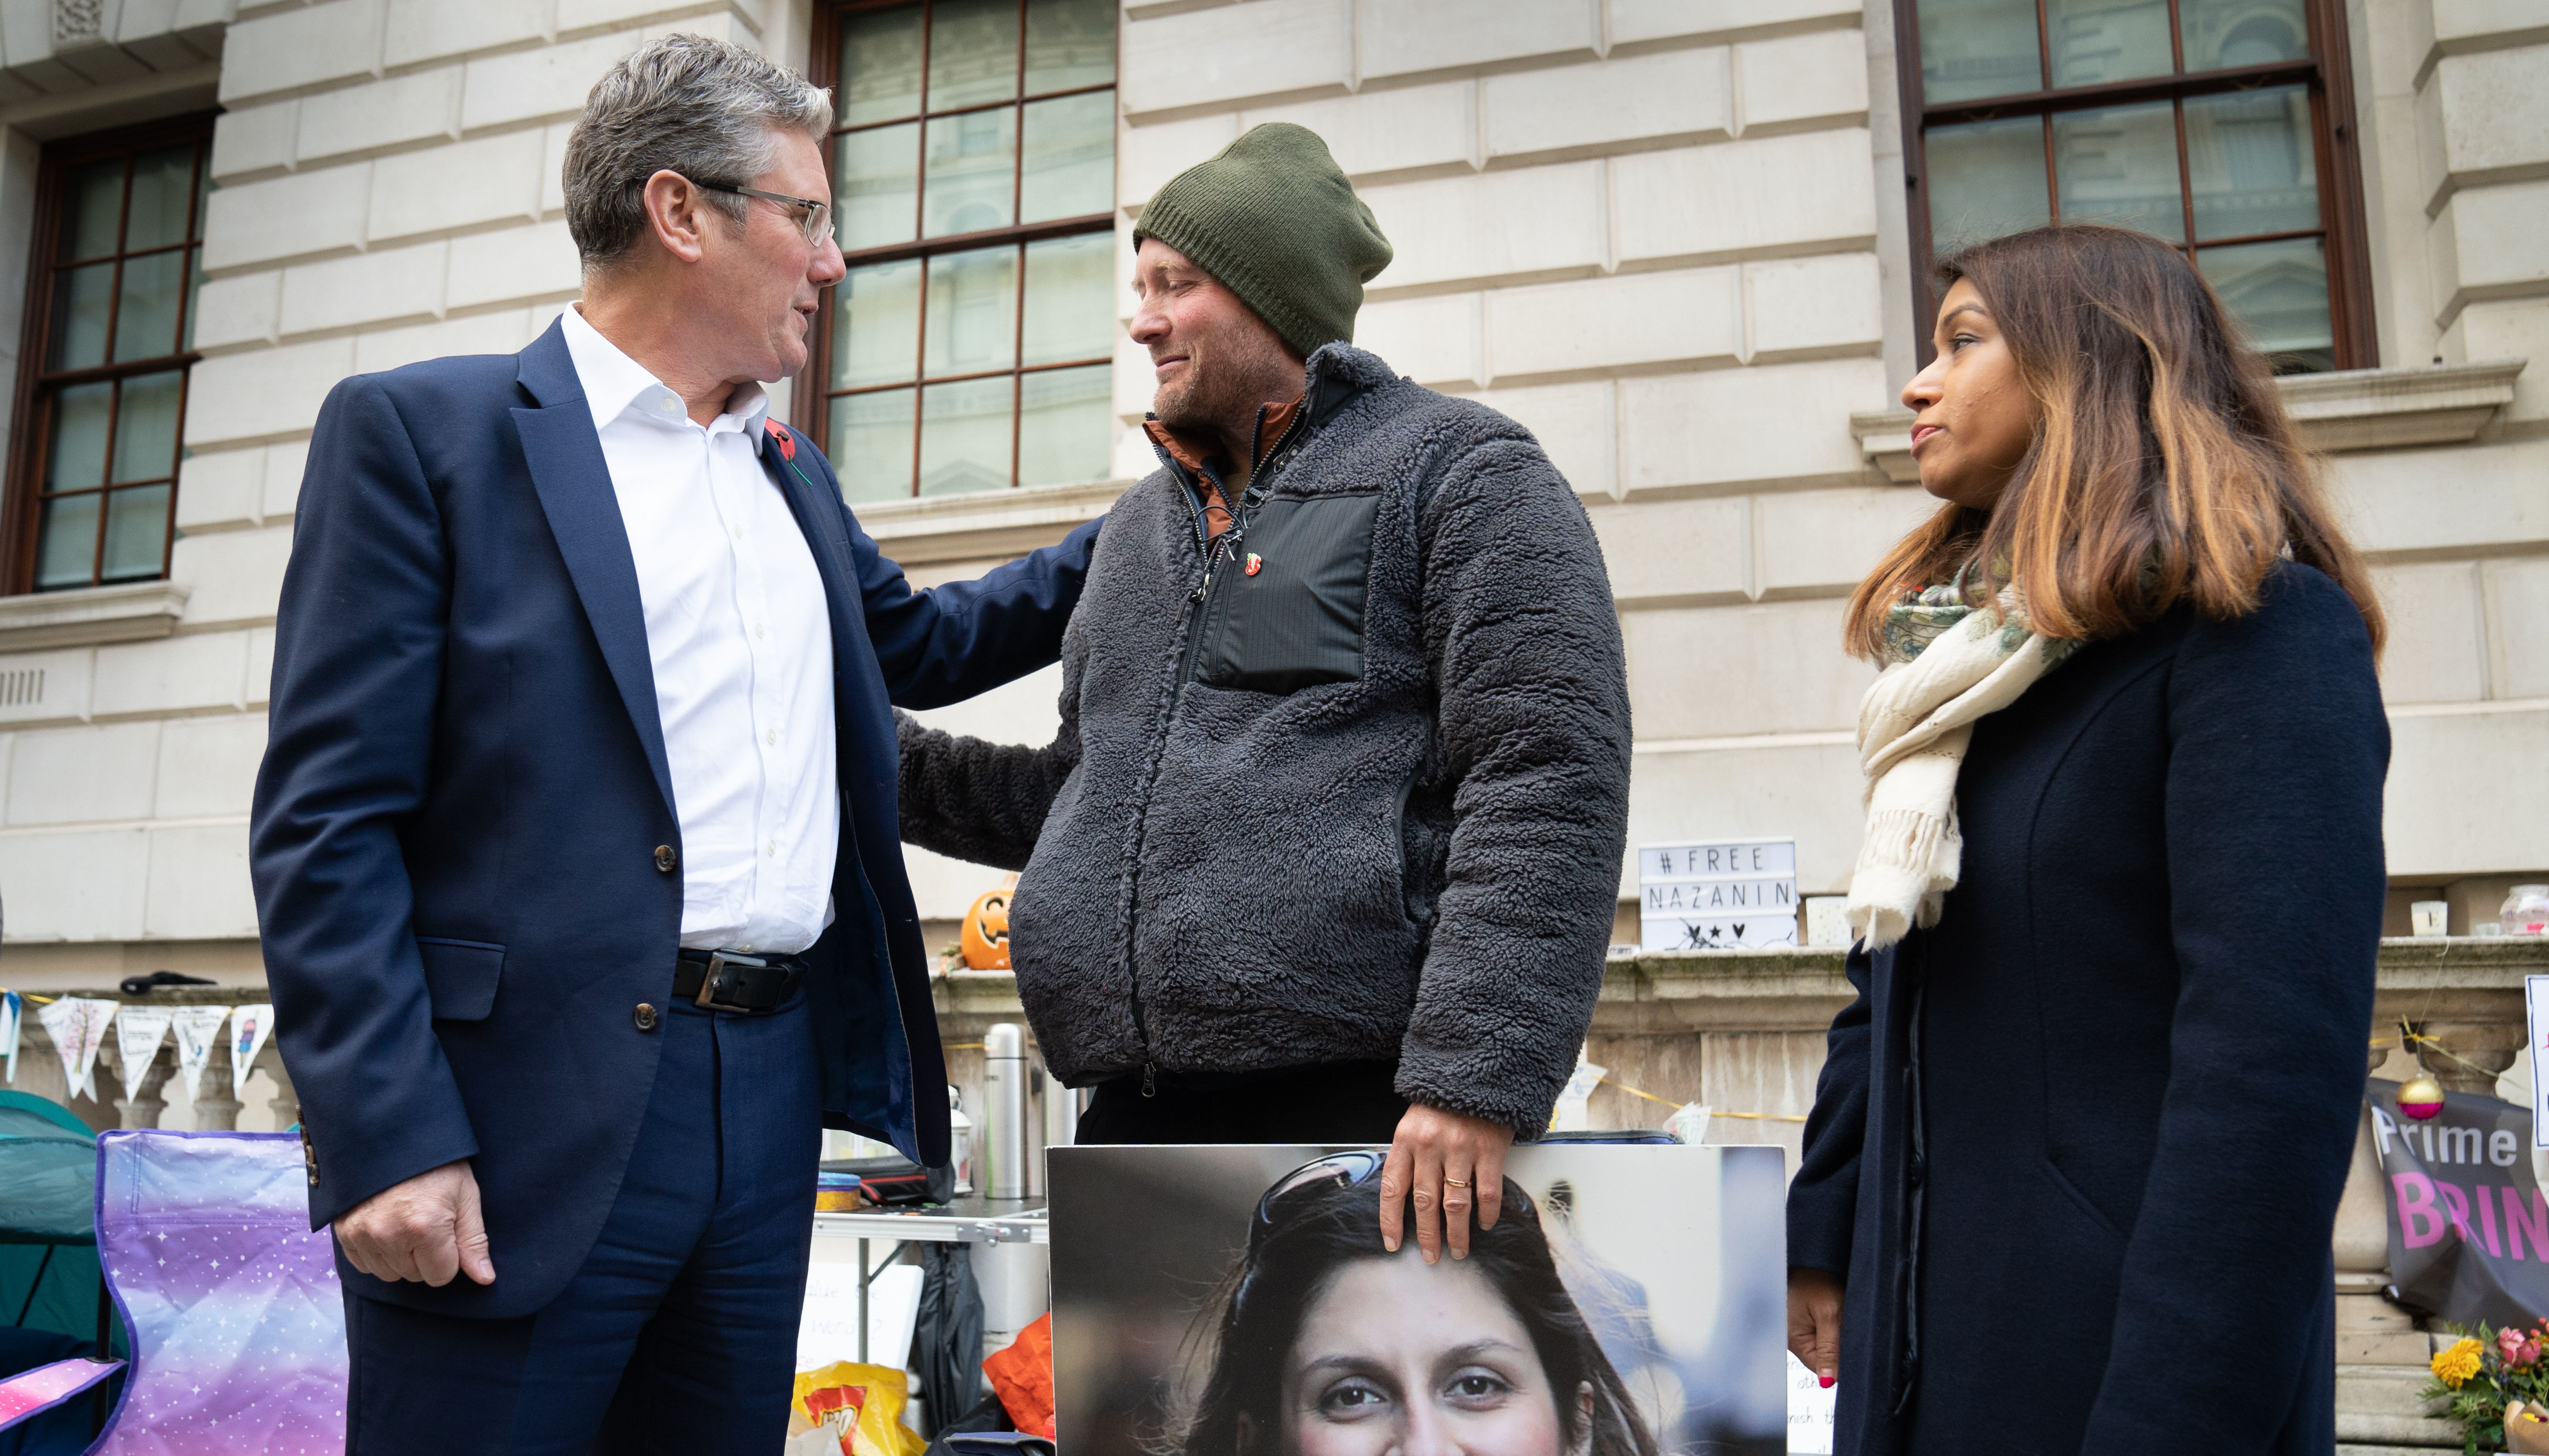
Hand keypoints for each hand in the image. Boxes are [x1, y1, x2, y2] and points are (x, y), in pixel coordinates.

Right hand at [334, 1159, 494, 1286]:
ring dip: (400, 1257)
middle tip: (427, 1221)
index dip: (449, 1257)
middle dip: (426, 1256)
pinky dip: (377, 1253)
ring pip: (389, 1274)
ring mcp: (362, 1235)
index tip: (447, 1231)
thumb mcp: (465, 1195)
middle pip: (415, 1276)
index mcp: (425, 1227)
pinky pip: (364, 1265)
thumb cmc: (436, 1163)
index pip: (441, 1276)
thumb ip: (473, 1241)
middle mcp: (389, 1236)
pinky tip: (386, 1227)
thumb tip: (485, 1279)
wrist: (391, 1134)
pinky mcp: (343, 1232)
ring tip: (406, 1222)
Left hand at [1379, 1103, 1514, 1263]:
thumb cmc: (1442, 1104)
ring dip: (1457, 1234)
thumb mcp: (1414, 1124)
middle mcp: (1430, 1147)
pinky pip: (1487, 1191)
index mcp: (1406, 1140)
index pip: (1393, 1189)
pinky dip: (1487, 1213)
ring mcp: (1461, 1149)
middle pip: (1425, 1203)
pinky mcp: (1489, 1150)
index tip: (1392, 1244)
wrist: (1477, 1074)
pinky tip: (1485, 1225)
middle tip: (1431, 1257)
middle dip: (1427, 1236)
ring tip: (1459, 1251)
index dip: (1391, 1220)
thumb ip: (1408, 1157)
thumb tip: (1404, 1199)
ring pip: (1455, 1204)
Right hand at [1788, 1266, 1841, 1386]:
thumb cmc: (1813, 1280)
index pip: (1824, 1369)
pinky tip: (1833, 1318)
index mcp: (1796, 1344)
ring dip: (1836, 1338)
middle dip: (1839, 1348)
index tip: (1852, 1344)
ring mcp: (1799, 1334)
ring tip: (1837, 1318)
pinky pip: (1823, 1337)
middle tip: (1844, 1325)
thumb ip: (1830, 1348)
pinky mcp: (1804, 1326)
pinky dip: (1832, 1330)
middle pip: (1825, 1360)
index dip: (1841, 1361)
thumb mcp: (1828, 1313)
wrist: (1807, 1258)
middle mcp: (1794, 1343)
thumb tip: (1828, 1382)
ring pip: (1826, 1348)